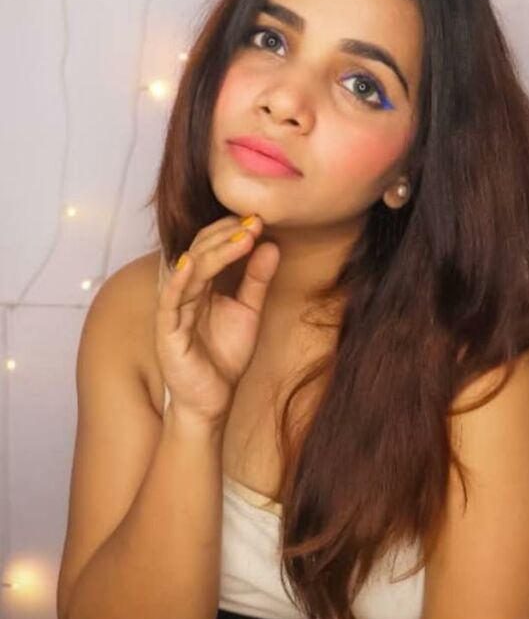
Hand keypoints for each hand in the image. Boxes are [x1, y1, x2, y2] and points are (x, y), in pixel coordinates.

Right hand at [154, 214, 279, 429]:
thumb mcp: (249, 311)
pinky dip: (178, 280)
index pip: (210, 246)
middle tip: (253, 222)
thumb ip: (257, 279)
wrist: (213, 399)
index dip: (231, 230)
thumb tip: (271, 245)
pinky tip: (191, 263)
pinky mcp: (166, 331)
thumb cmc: (225, 355)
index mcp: (201, 284)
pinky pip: (169, 301)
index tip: (258, 218)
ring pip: (189, 270)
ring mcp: (173, 309)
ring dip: (213, 251)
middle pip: (199, 250)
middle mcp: (184, 290)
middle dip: (226, 234)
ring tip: (241, 236)